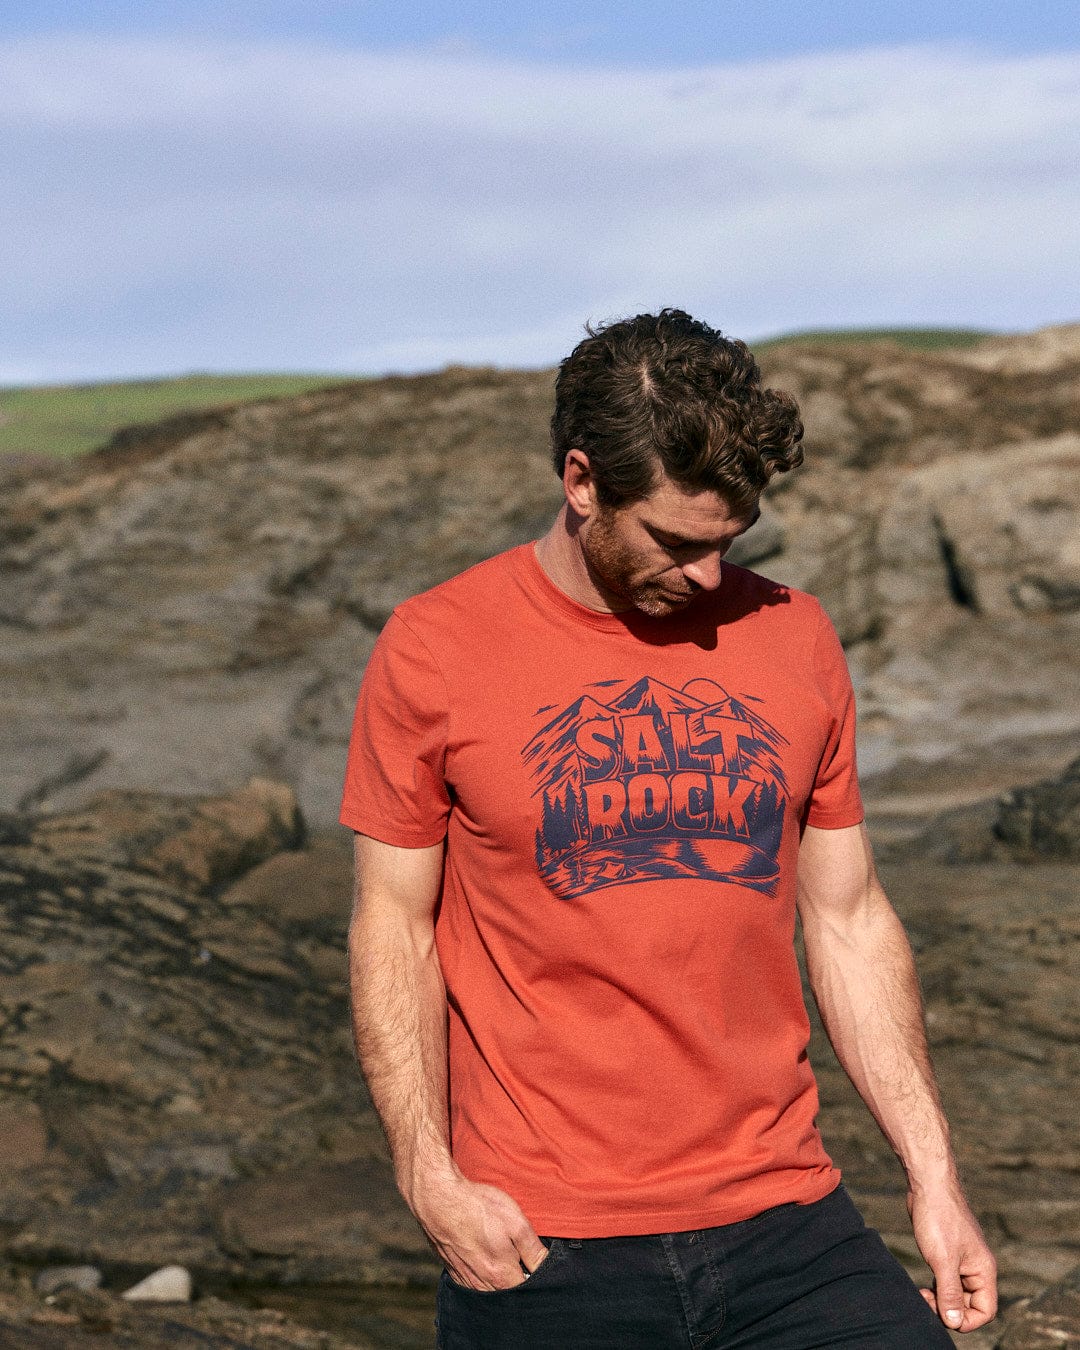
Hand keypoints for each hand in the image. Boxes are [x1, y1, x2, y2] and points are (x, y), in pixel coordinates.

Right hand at [409, 1165, 548, 1290]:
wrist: (438, 1199)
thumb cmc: (478, 1207)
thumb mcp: (515, 1223)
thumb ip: (533, 1250)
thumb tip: (548, 1267)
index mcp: (501, 1276)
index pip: (526, 1291)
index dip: (536, 1280)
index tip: (536, 1266)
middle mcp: (482, 1284)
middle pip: (507, 1294)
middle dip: (517, 1281)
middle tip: (520, 1260)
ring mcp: (465, 1278)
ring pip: (489, 1290)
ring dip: (498, 1280)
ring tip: (501, 1257)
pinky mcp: (452, 1269)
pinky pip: (472, 1282)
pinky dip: (480, 1276)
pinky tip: (482, 1258)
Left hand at [908, 1181, 997, 1332]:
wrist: (928, 1185)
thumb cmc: (938, 1218)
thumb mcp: (942, 1260)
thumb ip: (949, 1293)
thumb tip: (954, 1322)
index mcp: (984, 1270)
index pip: (985, 1310)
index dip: (967, 1320)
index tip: (943, 1315)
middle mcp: (976, 1267)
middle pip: (970, 1304)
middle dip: (950, 1309)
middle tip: (926, 1301)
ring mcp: (962, 1259)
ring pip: (957, 1293)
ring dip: (942, 1299)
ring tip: (922, 1294)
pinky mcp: (948, 1252)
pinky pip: (948, 1280)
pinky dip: (937, 1287)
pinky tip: (924, 1284)